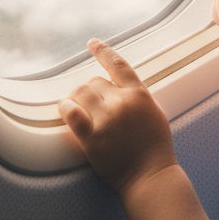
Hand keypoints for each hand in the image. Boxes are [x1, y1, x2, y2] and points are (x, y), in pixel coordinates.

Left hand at [59, 39, 176, 196]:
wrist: (150, 176)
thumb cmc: (154, 148)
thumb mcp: (153, 113)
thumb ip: (136, 97)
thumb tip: (117, 86)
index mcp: (140, 95)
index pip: (118, 65)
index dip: (103, 51)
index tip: (92, 43)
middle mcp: (122, 102)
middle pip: (94, 81)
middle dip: (90, 90)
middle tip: (89, 104)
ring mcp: (107, 119)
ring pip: (80, 92)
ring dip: (75, 97)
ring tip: (76, 107)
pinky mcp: (92, 137)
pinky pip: (71, 113)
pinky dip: (65, 108)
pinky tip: (65, 109)